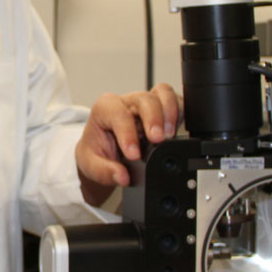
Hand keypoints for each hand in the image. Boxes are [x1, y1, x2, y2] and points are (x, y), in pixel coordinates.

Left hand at [76, 83, 180, 205]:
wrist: (104, 151)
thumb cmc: (97, 151)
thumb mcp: (91, 164)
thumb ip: (104, 171)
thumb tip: (122, 177)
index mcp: (105, 109)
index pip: (119, 114)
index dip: (128, 134)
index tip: (134, 155)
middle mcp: (126, 102)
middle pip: (144, 99)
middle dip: (153, 119)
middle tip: (157, 140)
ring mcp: (145, 104)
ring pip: (162, 94)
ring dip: (170, 113)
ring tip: (169, 135)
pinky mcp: (162, 109)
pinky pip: (176, 101)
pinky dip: (180, 113)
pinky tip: (177, 130)